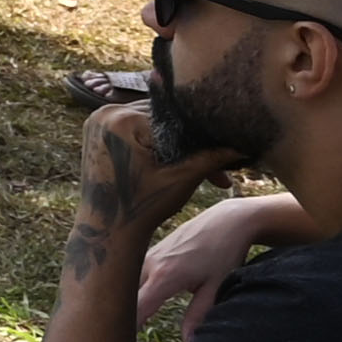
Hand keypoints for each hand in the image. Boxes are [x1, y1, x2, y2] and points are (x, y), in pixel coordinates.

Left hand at [82, 98, 240, 240]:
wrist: (107, 228)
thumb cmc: (143, 206)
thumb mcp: (183, 179)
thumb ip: (212, 157)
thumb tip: (245, 145)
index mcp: (123, 120)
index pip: (175, 119)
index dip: (202, 137)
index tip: (223, 153)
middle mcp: (106, 113)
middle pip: (163, 120)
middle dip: (189, 142)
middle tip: (217, 167)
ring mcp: (97, 120)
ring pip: (151, 124)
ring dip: (175, 144)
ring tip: (199, 167)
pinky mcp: (96, 130)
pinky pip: (135, 129)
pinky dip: (155, 143)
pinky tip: (175, 160)